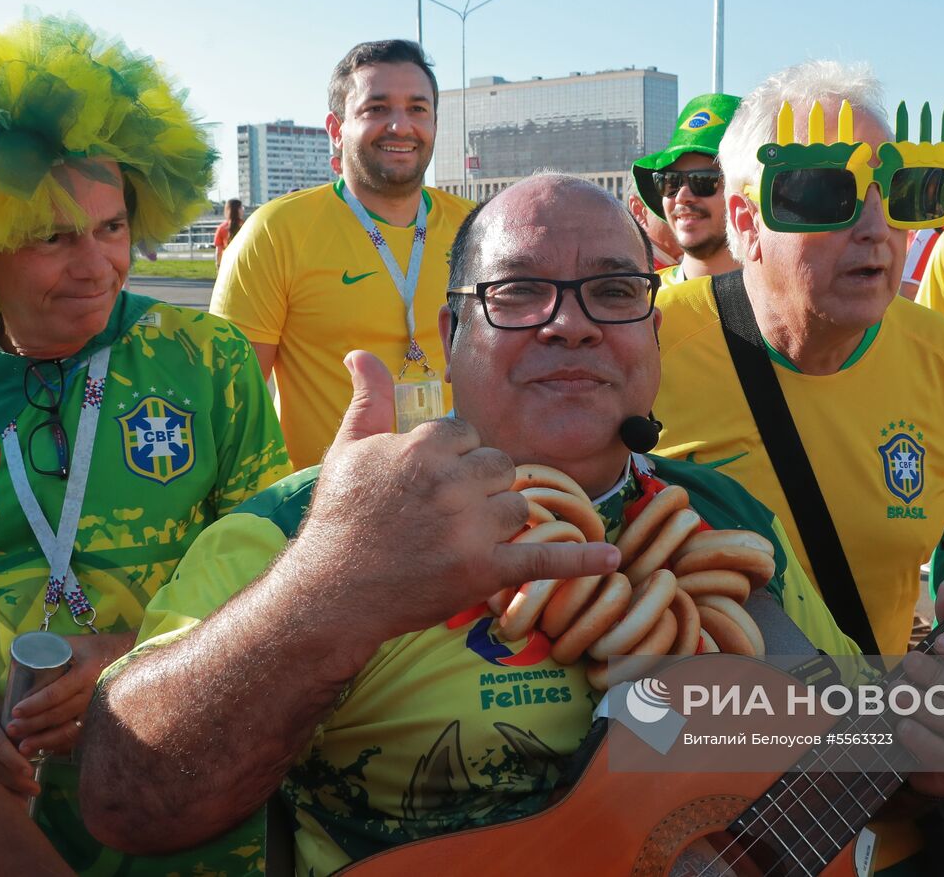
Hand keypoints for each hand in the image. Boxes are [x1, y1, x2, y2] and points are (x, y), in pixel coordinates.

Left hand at [7, 631, 135, 755]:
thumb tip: (17, 660)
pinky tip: (45, 749)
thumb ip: (49, 650)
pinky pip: (80, 737)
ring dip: (46, 741)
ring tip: (24, 747)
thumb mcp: (75, 643)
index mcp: (86, 673)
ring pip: (71, 730)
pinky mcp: (101, 719)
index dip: (35, 704)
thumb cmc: (97, 648)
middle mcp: (94, 694)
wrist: (130, 656)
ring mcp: (99, 709)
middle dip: (33, 725)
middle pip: (60, 714)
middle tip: (12, 730)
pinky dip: (62, 745)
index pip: (56, 693)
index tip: (16, 711)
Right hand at [292, 352, 619, 656]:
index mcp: (425, 447)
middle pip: (500, 468)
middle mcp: (453, 483)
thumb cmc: (340, 516)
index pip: (470, 435)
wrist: (331, 591)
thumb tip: (361, 352)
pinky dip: (580, 561)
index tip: (430, 481)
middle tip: (444, 513)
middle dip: (481, 487)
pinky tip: (611, 560)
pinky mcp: (484, 571)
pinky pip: (543, 559)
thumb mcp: (348, 448)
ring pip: (518, 508)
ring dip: (500, 523)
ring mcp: (471, 528)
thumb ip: (369, 397)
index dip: (454, 458)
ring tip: (457, 540)